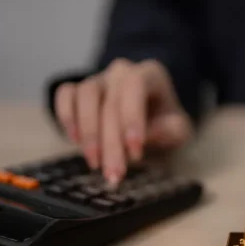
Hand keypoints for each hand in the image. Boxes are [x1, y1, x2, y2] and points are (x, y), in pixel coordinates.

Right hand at [54, 59, 191, 185]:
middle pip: (110, 101)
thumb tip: (145, 136)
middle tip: (114, 174)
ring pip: (85, 96)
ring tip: (95, 162)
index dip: (131, 117)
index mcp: (150, 74)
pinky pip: (65, 95)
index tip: (135, 152)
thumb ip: (170, 130)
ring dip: (88, 133)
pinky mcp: (78, 90)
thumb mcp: (179, 129)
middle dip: (111, 143)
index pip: (135, 85)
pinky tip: (75, 140)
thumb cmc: (166, 122)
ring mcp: (98, 79)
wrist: (151, 117)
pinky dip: (66, 116)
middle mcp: (122, 71)